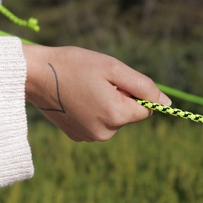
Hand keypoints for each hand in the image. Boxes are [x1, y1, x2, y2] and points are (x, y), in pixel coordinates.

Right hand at [22, 45, 169, 141]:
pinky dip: (91, 111)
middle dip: (119, 98)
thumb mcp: (113, 68)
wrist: (35, 75)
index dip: (133, 92)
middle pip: (127, 115)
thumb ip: (143, 86)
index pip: (145, 109)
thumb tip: (167, 104)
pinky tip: (75, 98)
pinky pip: (96, 123)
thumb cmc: (75, 66)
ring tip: (83, 89)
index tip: (114, 81)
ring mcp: (89, 137)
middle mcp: (105, 133)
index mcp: (117, 116)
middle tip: (95, 83)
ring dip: (105, 104)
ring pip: (112, 119)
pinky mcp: (77, 136)